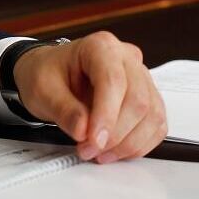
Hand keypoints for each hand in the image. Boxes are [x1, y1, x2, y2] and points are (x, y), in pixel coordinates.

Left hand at [11, 31, 165, 163]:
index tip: (93, 140)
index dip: (106, 115)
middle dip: (115, 134)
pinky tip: (116, 151)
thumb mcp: (42, 90)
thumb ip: (63, 110)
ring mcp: (140, 78)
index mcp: (99, 46)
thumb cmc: (48, 75)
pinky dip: (138, 144)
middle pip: (138, 100)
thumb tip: (83, 130)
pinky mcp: (148, 98)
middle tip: (89, 150)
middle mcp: (126, 58)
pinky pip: (156, 126)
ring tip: (99, 152)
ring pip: (152, 115)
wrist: (51, 75)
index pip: (113, 80)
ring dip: (128, 143)